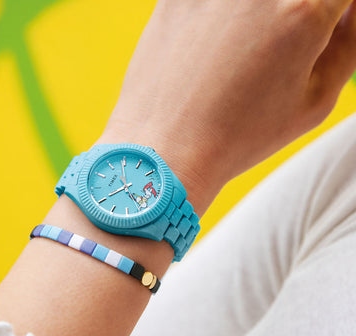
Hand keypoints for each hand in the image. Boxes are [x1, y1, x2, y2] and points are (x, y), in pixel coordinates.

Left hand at [99, 0, 355, 215]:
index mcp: (303, 10)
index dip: (334, 12)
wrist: (168, 149)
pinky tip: (211, 52)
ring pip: (251, 0)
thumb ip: (348, 44)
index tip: (322, 28)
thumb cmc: (239, 136)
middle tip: (279, 46)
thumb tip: (348, 11)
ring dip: (254, 18)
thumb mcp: (314, 103)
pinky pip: (210, 1)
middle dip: (295, 15)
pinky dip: (219, 19)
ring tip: (238, 55)